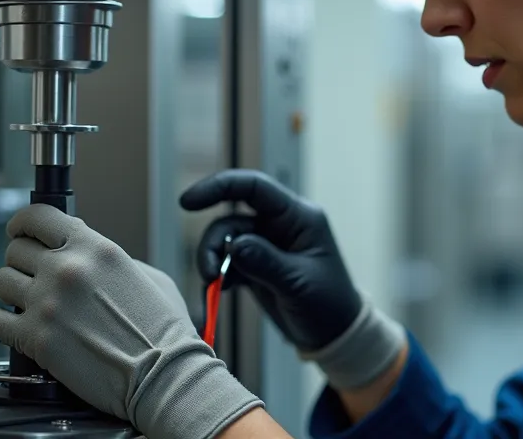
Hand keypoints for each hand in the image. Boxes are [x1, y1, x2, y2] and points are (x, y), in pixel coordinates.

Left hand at [0, 204, 260, 438]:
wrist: (163, 375)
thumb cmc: (164, 332)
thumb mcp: (149, 276)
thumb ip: (111, 261)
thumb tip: (86, 259)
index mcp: (96, 248)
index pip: (38, 216)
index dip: (22, 223)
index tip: (20, 233)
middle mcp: (67, 269)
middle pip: (15, 250)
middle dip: (22, 264)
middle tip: (34, 280)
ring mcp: (48, 303)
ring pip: (1, 282)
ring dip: (12, 293)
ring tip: (29, 307)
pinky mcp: (35, 339)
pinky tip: (11, 329)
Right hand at [184, 169, 361, 350]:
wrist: (334, 335)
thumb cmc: (328, 305)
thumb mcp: (298, 284)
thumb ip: (265, 262)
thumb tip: (233, 245)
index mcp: (299, 218)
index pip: (255, 188)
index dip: (220, 186)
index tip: (187, 202)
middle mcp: (281, 225)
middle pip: (233, 218)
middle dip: (214, 242)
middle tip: (209, 273)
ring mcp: (267, 246)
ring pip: (226, 241)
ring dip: (213, 260)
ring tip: (212, 284)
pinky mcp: (256, 266)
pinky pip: (228, 263)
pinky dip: (218, 276)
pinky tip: (218, 292)